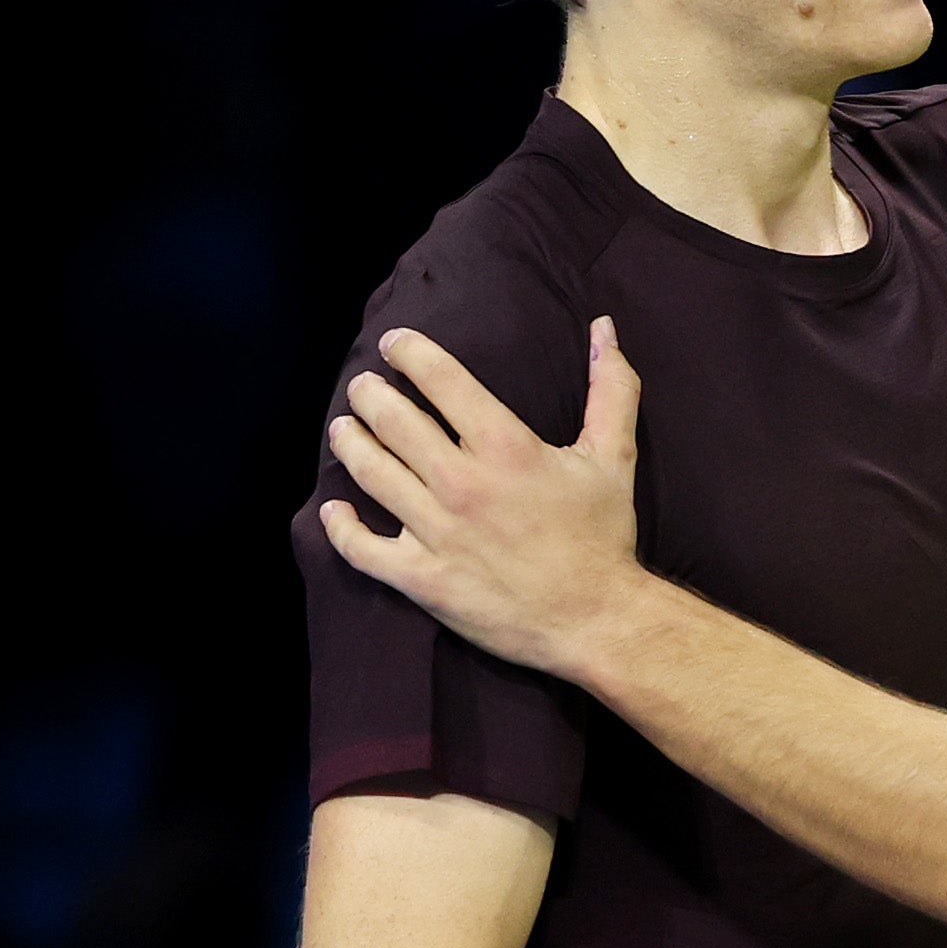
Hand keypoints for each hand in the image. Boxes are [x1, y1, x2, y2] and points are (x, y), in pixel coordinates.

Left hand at [318, 319, 648, 683]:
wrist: (595, 619)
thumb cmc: (603, 537)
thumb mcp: (613, 457)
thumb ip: (611, 389)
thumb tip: (604, 328)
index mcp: (506, 447)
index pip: (441, 380)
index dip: (409, 352)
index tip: (393, 345)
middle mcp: (463, 483)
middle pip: (393, 421)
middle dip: (369, 394)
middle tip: (363, 387)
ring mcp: (437, 532)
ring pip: (371, 473)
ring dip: (349, 443)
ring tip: (343, 428)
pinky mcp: (422, 578)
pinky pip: (362, 549)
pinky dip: (340, 527)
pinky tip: (334, 510)